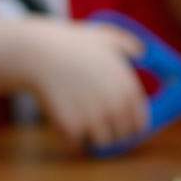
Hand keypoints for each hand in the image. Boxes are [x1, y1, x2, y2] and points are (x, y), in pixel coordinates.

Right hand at [17, 18, 147, 147]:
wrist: (39, 53)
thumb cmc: (72, 44)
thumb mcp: (106, 37)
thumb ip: (128, 45)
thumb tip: (141, 53)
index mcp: (129, 89)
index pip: (140, 123)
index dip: (132, 128)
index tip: (121, 127)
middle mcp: (116, 105)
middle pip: (123, 137)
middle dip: (113, 134)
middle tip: (99, 126)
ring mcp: (95, 117)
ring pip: (102, 142)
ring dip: (93, 137)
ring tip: (82, 121)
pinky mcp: (73, 126)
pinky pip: (78, 142)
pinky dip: (72, 137)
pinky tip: (65, 120)